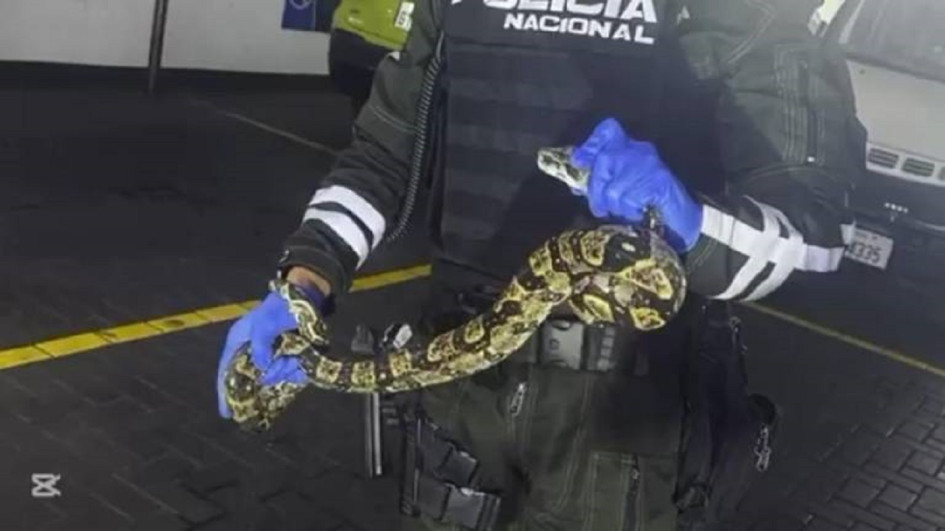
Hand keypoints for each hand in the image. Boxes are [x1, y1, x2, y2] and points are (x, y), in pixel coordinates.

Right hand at [215, 276, 326, 418]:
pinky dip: (296, 371)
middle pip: (252, 377)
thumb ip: (261, 345)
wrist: (304, 297)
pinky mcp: (285, 357)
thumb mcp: (264, 324)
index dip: (225, 392)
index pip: (226, 370)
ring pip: (274, 376)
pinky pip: (289, 373)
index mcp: (239, 341)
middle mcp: (252, 351)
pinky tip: (302, 363)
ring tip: (295, 356)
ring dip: (285, 370)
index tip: (226, 413)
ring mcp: (269, 355)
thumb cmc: (278, 308)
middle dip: (267, 377)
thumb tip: (263, 368)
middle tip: (281, 371)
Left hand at [572, 117, 702, 252]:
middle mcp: (640, 150)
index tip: (579, 161)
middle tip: (601, 208)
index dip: (590, 144)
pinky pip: (630, 199)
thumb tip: (575, 183)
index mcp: (629, 148)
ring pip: (614, 187)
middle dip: (597, 190)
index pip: (608, 129)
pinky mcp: (659, 181)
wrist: (681, 220)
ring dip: (616, 206)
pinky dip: (631, 211)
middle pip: (604, 161)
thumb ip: (597, 183)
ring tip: (626, 211)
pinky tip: (639, 212)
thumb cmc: (645, 205)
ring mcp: (651, 164)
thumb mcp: (618, 190)